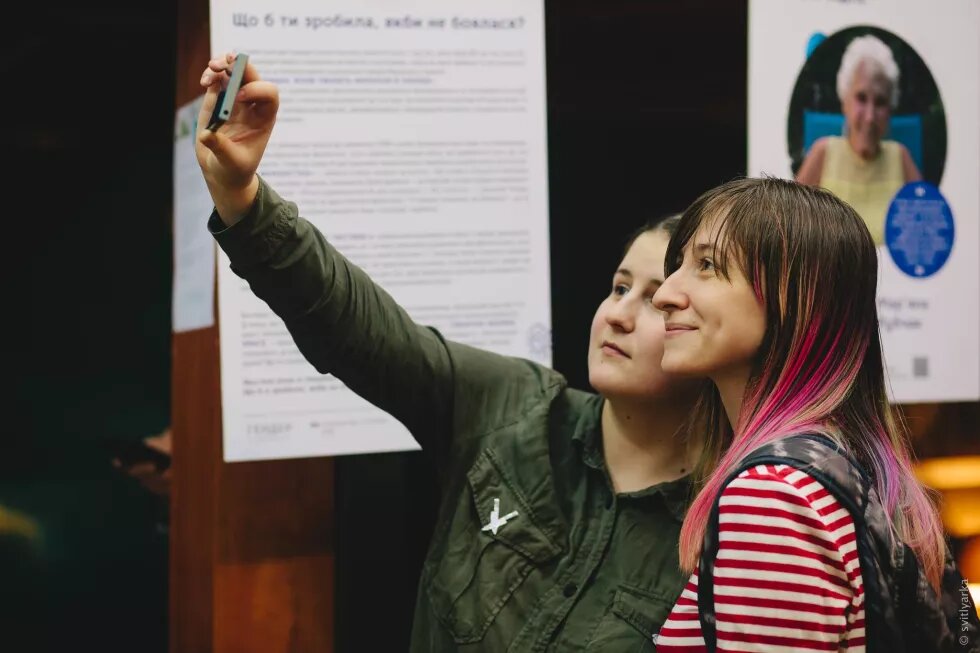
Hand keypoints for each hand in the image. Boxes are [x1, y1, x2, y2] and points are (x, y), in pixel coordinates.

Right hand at [196, 53, 279, 223]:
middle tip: (225, 64)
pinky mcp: (218, 99)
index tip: (240, 97)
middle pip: (252, 77)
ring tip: (211, 68)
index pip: (269, 96)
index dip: (257, 90)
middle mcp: (252, 106)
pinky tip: (204, 81)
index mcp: (264, 119)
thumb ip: (221, 148)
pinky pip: (218, 79)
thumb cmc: (234, 169)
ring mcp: (235, 100)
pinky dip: (211, 74)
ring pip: (234, 73)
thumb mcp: (230, 162)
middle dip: (240, 67)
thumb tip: (206, 135)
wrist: (223, 171)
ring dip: (223, 65)